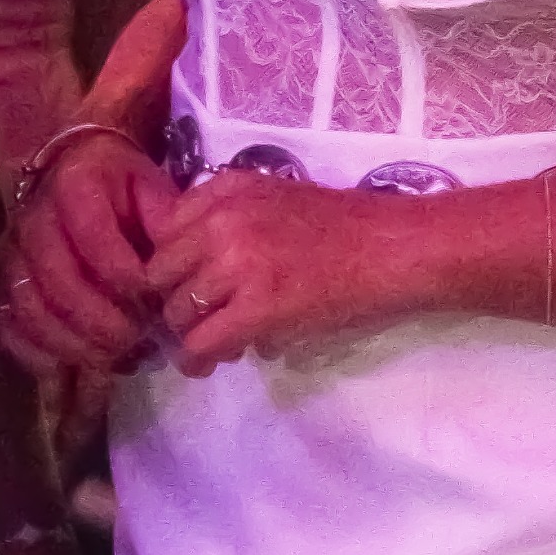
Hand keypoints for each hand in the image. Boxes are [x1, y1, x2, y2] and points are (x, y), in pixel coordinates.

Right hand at [0, 0, 187, 379]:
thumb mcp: (123, 103)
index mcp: (72, 183)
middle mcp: (32, 221)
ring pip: (39, 314)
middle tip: (144, 340)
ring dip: (80, 343)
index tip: (159, 295)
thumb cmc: (100, 142)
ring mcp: (11, 258)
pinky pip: (13, 331)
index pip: (102, 247)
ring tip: (119, 356)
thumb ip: (142, 62)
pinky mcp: (1, 288)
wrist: (36, 154)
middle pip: (65, 289)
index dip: (132, 279)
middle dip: (108, 322)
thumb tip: (171, 6)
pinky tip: (74, 363)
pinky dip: (42, 352)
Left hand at [148, 169, 420, 372]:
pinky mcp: (259, 306)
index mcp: (227, 189)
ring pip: (177, 311)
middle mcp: (223, 218)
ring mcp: (239, 261)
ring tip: (210, 343)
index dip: (171, 266)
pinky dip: (196, 360)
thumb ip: (228, 220)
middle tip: (195, 321)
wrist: (394, 248)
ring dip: (187, 333)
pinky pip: (203, 342)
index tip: (184, 285)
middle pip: (161, 273)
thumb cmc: (346, 228)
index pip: (164, 231)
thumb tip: (192, 271)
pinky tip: (206, 365)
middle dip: (173, 301)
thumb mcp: (276, 200)